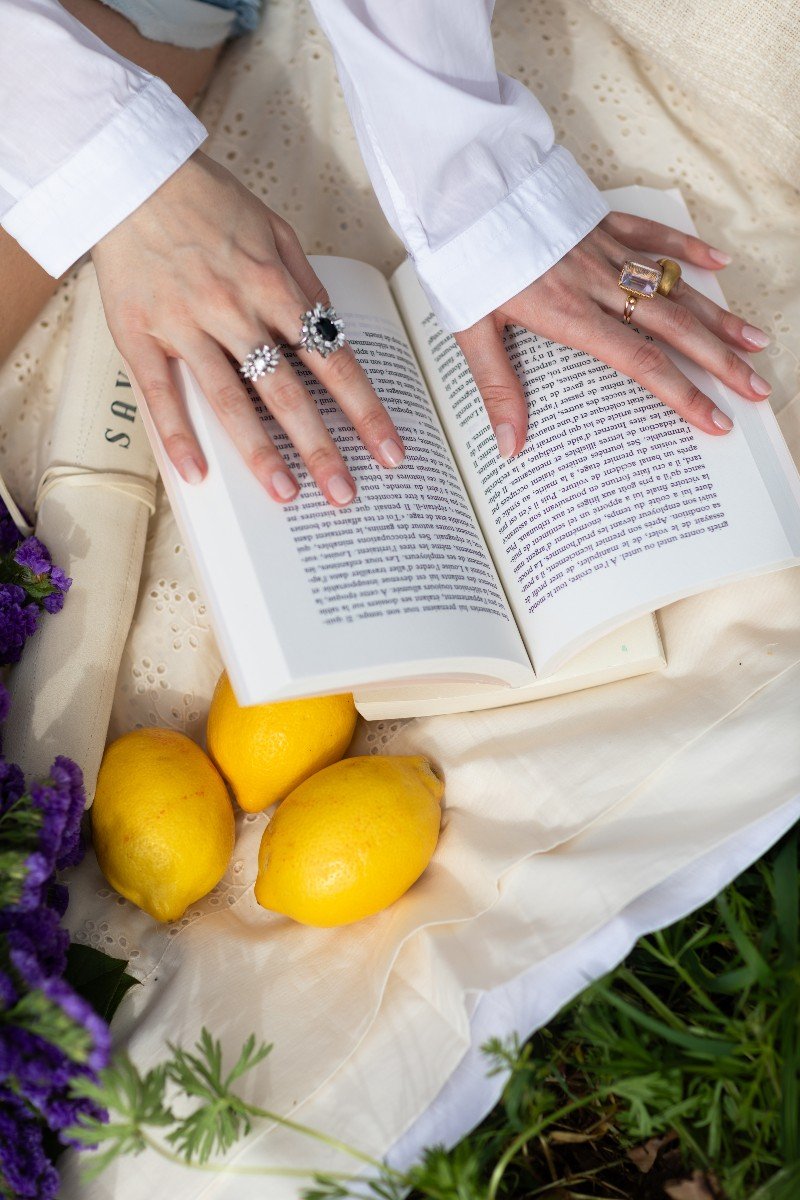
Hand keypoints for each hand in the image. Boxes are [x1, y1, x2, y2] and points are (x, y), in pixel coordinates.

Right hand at [92, 152, 404, 505]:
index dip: (364, 409)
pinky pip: (162, 394)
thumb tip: (333, 331)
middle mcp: (234, 309)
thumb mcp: (274, 229)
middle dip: (321, 446)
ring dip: (259, 452)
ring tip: (285, 494)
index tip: (389, 449)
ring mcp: (185, 324)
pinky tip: (198, 475)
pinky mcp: (140, 334)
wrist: (131, 173)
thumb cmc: (208, 201)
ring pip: (229, 399)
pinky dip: (178, 436)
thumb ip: (306, 284)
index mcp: (273, 285)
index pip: (331, 360)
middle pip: (287, 390)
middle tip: (346, 494)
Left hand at [455, 212, 771, 457]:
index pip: (640, 362)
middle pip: (674, 328)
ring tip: (754, 343)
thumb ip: (497, 389)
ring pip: (674, 286)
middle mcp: (597, 284)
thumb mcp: (471, 332)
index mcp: (570, 315)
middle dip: (719, 362)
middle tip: (755, 388)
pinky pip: (654, 235)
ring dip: (718, 316)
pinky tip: (719, 266)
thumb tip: (510, 447)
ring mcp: (604, 251)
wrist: (461, 190)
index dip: (682, 393)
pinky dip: (688, 249)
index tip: (715, 419)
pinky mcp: (600, 222)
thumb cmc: (465, 261)